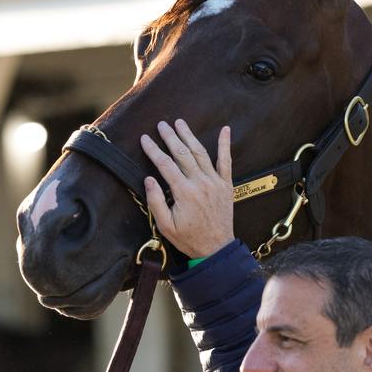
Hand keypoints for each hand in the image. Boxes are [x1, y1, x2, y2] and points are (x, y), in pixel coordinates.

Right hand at [140, 119, 233, 257]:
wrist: (216, 248)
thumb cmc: (189, 238)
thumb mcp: (165, 226)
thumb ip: (156, 201)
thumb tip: (149, 179)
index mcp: (184, 192)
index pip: (165, 164)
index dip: (153, 150)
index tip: (145, 138)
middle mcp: (201, 183)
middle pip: (182, 154)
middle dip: (170, 137)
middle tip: (161, 124)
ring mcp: (215, 182)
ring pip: (201, 153)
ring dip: (189, 136)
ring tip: (180, 123)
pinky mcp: (226, 185)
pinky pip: (226, 161)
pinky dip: (225, 145)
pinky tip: (225, 130)